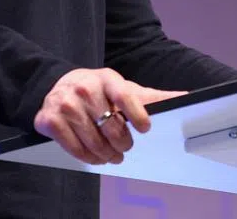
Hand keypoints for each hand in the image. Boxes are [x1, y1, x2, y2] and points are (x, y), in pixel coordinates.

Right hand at [33, 68, 184, 164]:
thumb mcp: (123, 88)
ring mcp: (65, 104)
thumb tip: (186, 98)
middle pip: (111, 126)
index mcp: (107, 78)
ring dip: (107, 155)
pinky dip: (88, 158)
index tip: (145, 128)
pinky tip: (95, 157)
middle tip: (125, 148)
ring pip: (94, 141)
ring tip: (112, 156)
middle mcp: (84, 88)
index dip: (137, 114)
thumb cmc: (97, 90)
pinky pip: (74, 149)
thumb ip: (152, 97)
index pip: (125, 95)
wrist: (55, 87)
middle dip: (123, 143)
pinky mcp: (49, 120)